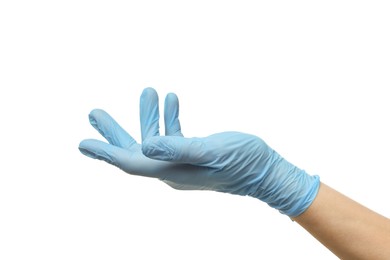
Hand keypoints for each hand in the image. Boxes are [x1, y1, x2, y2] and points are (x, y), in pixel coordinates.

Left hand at [79, 88, 319, 216]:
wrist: (265, 172)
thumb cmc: (242, 162)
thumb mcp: (211, 151)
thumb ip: (178, 147)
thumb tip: (145, 145)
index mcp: (171, 171)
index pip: (130, 162)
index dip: (106, 152)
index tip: (83, 143)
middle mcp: (171, 169)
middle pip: (134, 151)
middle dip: (114, 132)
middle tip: (94, 114)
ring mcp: (182, 162)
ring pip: (155, 139)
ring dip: (146, 116)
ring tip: (146, 91)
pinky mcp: (193, 154)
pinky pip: (175, 135)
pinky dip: (170, 118)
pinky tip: (171, 99)